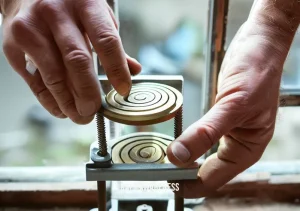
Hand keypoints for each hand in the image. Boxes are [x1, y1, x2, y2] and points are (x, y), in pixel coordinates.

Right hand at [1, 0, 140, 123]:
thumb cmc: (67, 5)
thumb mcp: (94, 14)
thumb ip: (111, 42)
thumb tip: (134, 70)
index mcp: (85, 4)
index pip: (106, 41)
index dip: (117, 70)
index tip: (123, 90)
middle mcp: (56, 13)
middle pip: (78, 61)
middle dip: (88, 93)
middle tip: (95, 110)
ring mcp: (31, 28)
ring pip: (54, 75)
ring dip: (68, 102)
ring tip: (80, 115)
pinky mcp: (13, 44)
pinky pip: (35, 80)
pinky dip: (50, 100)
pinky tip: (61, 108)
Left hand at [167, 0, 298, 197]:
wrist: (259, 44)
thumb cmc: (258, 72)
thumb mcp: (233, 104)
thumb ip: (206, 132)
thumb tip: (178, 156)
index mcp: (247, 149)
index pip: (214, 178)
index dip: (190, 183)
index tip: (166, 181)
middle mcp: (236, 144)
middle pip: (206, 169)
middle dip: (183, 172)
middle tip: (158, 170)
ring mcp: (226, 131)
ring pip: (200, 153)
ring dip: (182, 157)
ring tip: (160, 159)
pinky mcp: (217, 118)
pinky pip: (198, 135)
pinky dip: (185, 139)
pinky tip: (171, 139)